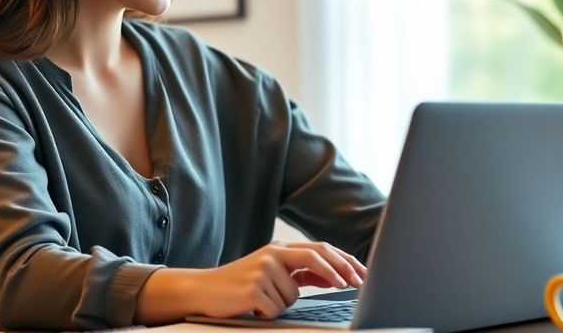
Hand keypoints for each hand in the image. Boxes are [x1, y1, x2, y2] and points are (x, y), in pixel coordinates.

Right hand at [192, 241, 367, 319]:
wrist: (203, 290)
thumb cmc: (240, 285)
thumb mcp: (272, 273)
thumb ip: (299, 271)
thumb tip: (333, 275)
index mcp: (279, 249)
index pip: (319, 250)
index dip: (342, 261)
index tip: (360, 273)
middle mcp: (272, 255)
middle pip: (316, 257)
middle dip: (339, 271)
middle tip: (354, 284)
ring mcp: (262, 270)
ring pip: (293, 296)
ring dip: (280, 305)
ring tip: (260, 301)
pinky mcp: (253, 289)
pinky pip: (276, 308)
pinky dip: (267, 313)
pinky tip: (251, 307)